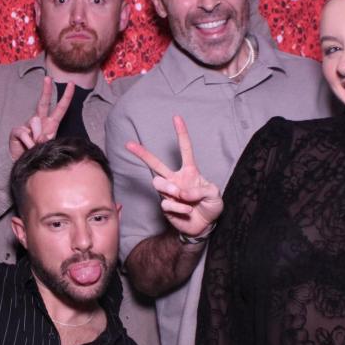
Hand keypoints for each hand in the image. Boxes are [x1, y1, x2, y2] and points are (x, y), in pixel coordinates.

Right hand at [9, 76, 74, 159]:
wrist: (24, 163)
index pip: (60, 108)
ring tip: (35, 148)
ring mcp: (27, 124)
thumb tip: (40, 137)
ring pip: (35, 122)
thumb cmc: (38, 153)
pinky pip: (25, 134)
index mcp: (50, 123)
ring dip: (37, 138)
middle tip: (48, 77)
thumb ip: (46, 140)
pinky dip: (28, 143)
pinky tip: (26, 148)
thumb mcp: (47, 146)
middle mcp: (40, 121)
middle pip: (43, 103)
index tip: (72, 84)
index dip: (66, 97)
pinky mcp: (17, 130)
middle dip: (46, 90)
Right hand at [126, 115, 222, 237]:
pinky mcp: (165, 206)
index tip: (176, 117)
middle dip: (142, 153)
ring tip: (183, 197)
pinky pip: (166, 203)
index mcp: (190, 171)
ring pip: (158, 183)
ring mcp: (169, 192)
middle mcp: (176, 179)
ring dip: (171, 189)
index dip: (181, 133)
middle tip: (129, 144)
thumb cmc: (211, 206)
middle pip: (156, 163)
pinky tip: (187, 211)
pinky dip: (179, 207)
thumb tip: (183, 192)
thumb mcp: (215, 195)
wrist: (204, 226)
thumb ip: (202, 190)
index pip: (185, 149)